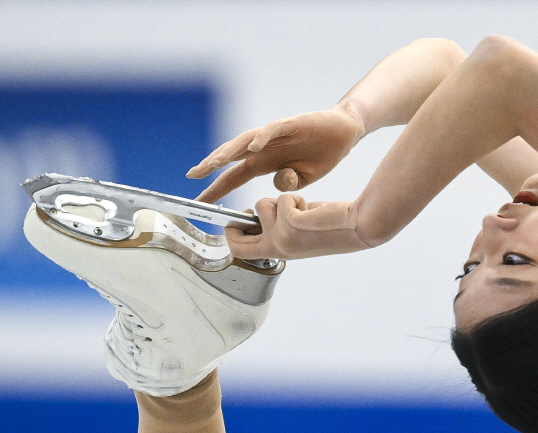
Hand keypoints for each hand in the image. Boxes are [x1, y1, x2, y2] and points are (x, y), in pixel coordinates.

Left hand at [187, 102, 364, 202]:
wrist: (344, 133)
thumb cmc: (321, 155)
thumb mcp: (304, 180)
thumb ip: (288, 185)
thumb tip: (277, 185)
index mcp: (264, 164)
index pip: (234, 177)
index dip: (216, 188)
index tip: (199, 202)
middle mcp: (263, 148)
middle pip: (231, 157)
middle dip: (211, 166)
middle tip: (192, 176)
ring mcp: (275, 136)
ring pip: (245, 141)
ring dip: (228, 151)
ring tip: (213, 162)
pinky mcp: (291, 124)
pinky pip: (272, 130)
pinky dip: (261, 137)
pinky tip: (252, 147)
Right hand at [225, 194, 370, 259]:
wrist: (356, 228)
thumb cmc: (331, 228)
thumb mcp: (297, 235)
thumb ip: (277, 230)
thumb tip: (256, 216)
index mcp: (277, 254)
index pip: (239, 251)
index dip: (232, 235)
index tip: (237, 222)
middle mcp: (277, 248)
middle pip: (236, 238)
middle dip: (237, 221)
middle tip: (248, 211)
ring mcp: (282, 236)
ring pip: (263, 205)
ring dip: (280, 200)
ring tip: (302, 209)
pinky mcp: (290, 221)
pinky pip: (283, 197)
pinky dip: (296, 197)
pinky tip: (312, 208)